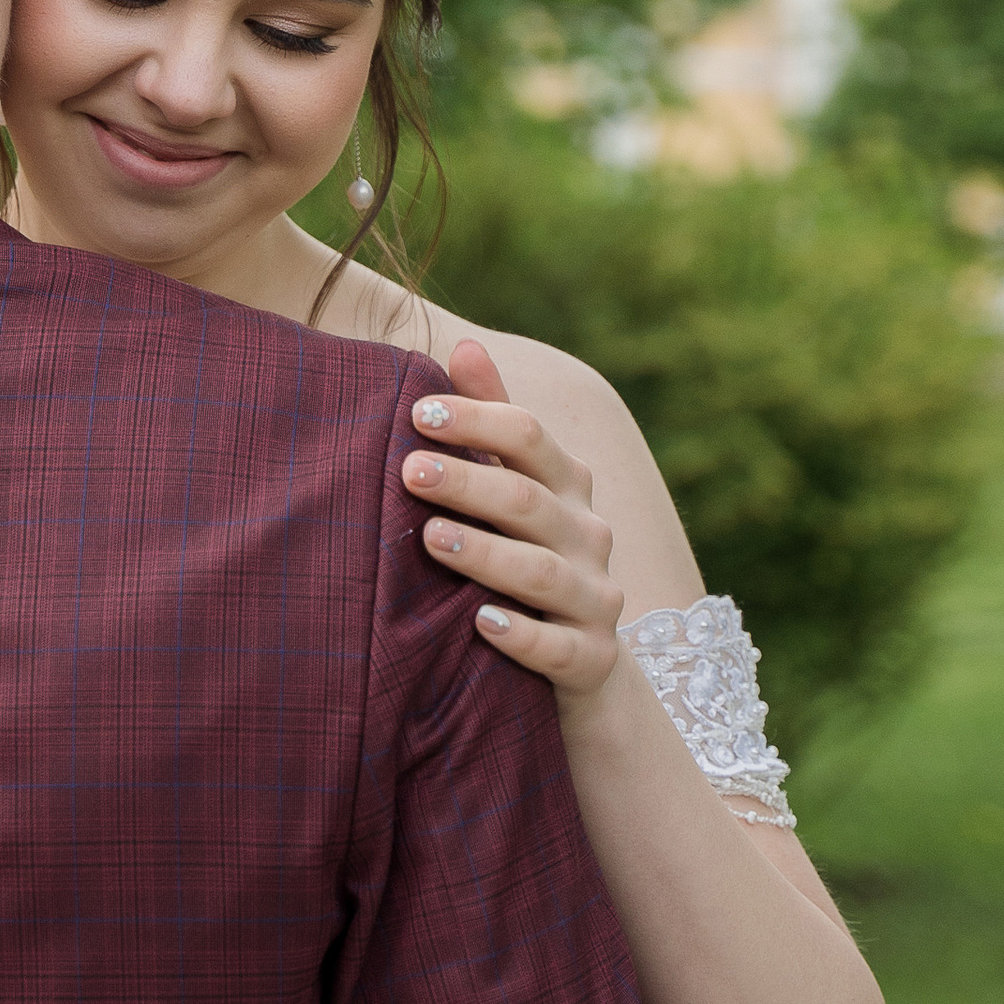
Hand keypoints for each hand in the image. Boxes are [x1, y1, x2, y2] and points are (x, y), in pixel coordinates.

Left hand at [404, 339, 622, 701]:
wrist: (582, 660)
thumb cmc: (526, 552)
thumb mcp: (513, 485)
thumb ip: (490, 421)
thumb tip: (462, 343)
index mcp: (566, 484)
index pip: (529, 436)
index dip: (477, 419)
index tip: (416, 413)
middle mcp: (587, 535)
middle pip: (529, 500)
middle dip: (468, 483)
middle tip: (409, 472)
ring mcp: (594, 599)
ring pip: (542, 573)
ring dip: (486, 554)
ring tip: (431, 540)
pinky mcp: (592, 659)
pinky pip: (561, 649)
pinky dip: (523, 636)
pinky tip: (482, 624)